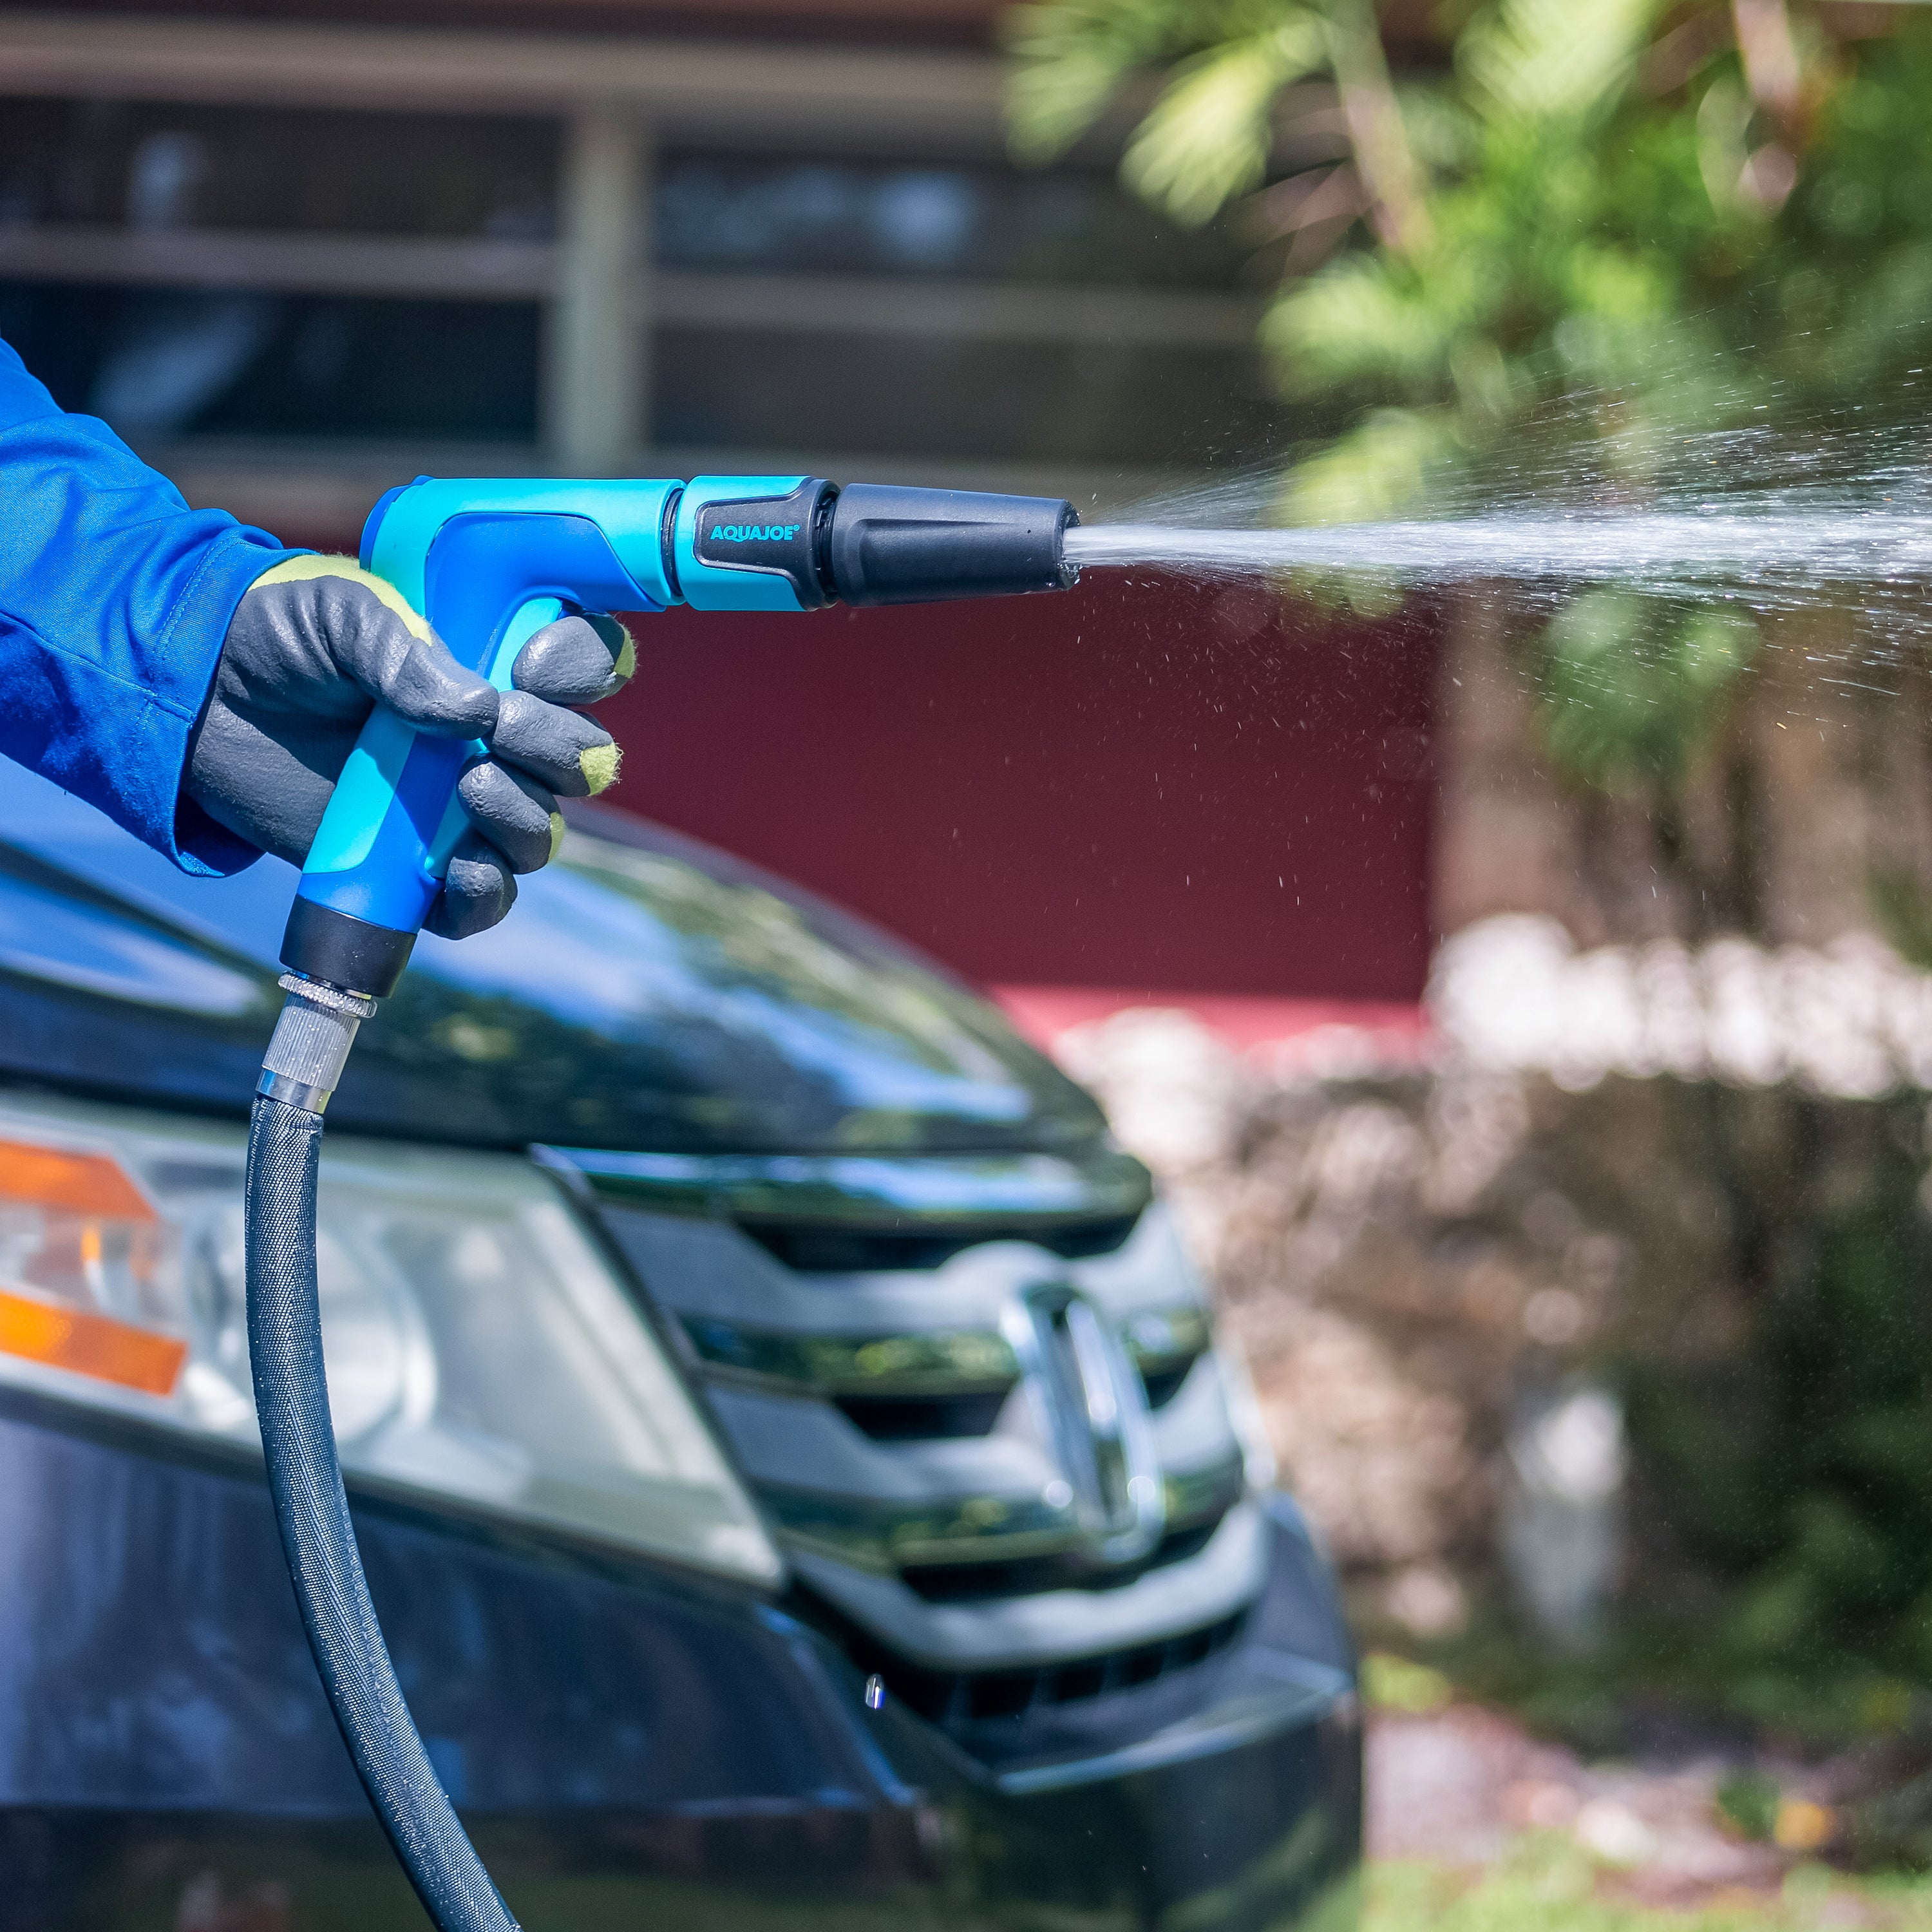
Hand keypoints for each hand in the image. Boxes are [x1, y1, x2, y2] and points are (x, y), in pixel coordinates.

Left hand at [184, 556, 632, 938]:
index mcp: (497, 661)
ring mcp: (461, 806)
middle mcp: (496, 738)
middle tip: (500, 726)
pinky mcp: (418, 866)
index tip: (535, 664)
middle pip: (581, 761)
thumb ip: (401, 646)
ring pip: (542, 834)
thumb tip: (473, 709)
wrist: (195, 703)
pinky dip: (485, 893)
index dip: (586, 667)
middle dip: (558, 747)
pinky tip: (456, 869)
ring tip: (470, 785)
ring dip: (526, 816)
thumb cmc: (276, 638)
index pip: (585, 666)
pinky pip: (484, 900)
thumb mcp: (337, 612)